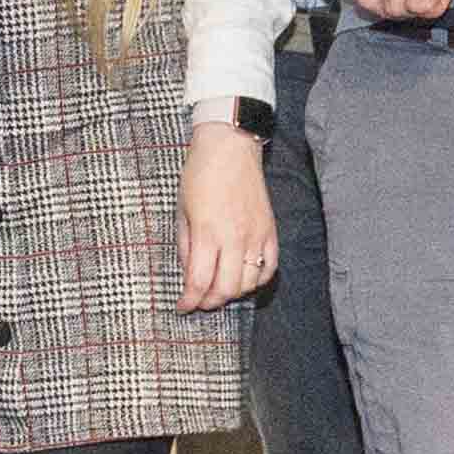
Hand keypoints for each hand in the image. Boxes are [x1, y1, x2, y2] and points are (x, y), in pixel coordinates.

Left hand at [177, 120, 277, 310]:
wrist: (230, 147)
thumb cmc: (200, 174)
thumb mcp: (182, 210)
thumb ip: (186, 246)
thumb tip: (189, 275)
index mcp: (208, 232)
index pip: (200, 282)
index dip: (190, 301)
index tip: (182, 306)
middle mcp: (235, 237)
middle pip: (227, 289)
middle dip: (210, 302)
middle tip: (199, 301)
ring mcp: (256, 235)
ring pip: (250, 283)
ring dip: (233, 293)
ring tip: (220, 289)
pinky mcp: (270, 230)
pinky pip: (270, 267)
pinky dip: (258, 280)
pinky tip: (245, 279)